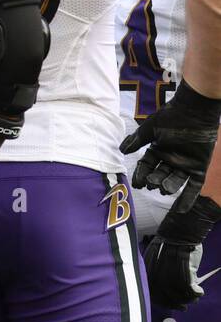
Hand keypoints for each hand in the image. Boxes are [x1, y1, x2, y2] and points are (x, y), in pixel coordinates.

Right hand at [120, 81, 220, 211]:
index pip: (146, 167)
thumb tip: (121, 151)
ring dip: (168, 188)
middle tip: (151, 184)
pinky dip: (188, 198)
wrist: (194, 111)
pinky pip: (193, 186)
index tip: (137, 184)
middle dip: (154, 181)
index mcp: (158, 150)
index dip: (141, 175)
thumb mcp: (149, 129)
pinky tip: (182, 210)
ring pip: (174, 182)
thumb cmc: (171, 117)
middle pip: (159, 175)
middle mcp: (170, 159)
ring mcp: (185, 164)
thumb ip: (136, 141)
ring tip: (163, 189)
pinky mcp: (198, 167)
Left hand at [142, 194, 220, 310]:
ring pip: (180, 295)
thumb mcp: (154, 257)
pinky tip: (200, 291)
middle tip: (184, 306)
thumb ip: (155, 272)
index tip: (170, 304)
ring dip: (189, 299)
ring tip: (194, 297)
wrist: (180, 231)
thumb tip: (160, 288)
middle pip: (166, 298)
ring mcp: (171, 275)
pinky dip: (197, 293)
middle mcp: (157, 276)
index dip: (162, 302)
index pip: (153, 294)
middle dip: (176, 304)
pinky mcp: (185, 273)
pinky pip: (191, 290)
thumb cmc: (168, 242)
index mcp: (148, 272)